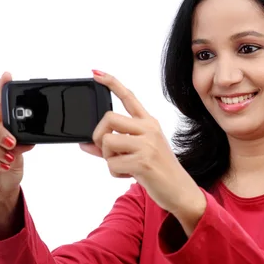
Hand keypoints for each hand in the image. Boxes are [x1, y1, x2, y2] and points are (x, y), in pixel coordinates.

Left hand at [80, 70, 204, 218]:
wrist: (179, 190)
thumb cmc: (157, 171)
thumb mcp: (135, 154)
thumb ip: (110, 147)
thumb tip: (84, 144)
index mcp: (149, 123)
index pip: (129, 97)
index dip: (111, 83)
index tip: (96, 73)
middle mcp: (149, 128)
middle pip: (108, 117)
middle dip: (99, 135)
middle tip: (108, 151)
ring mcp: (147, 144)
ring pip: (107, 140)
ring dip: (108, 157)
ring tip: (123, 165)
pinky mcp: (143, 161)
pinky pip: (112, 163)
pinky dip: (115, 172)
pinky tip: (130, 174)